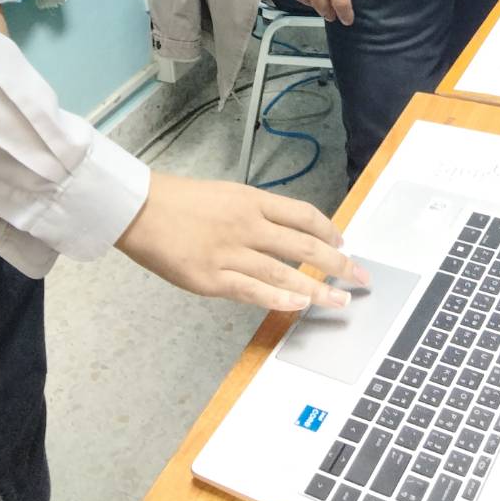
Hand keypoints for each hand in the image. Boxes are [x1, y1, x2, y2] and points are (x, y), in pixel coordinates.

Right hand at [115, 169, 368, 310]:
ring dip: (318, 288)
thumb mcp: (224, 195)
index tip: (344, 244)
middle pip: (303, 244)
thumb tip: (284, 234)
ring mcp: (229, 253)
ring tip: (341, 300)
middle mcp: (246, 224)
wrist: (138, 208)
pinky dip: (279, 299)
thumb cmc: (178, 200)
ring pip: (285, 273)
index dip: (329, 230)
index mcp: (250, 199)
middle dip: (338, 263)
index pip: (302, 214)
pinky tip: (299, 305)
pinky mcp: (211, 279)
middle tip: (361, 277)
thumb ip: (253, 213)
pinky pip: (252, 291)